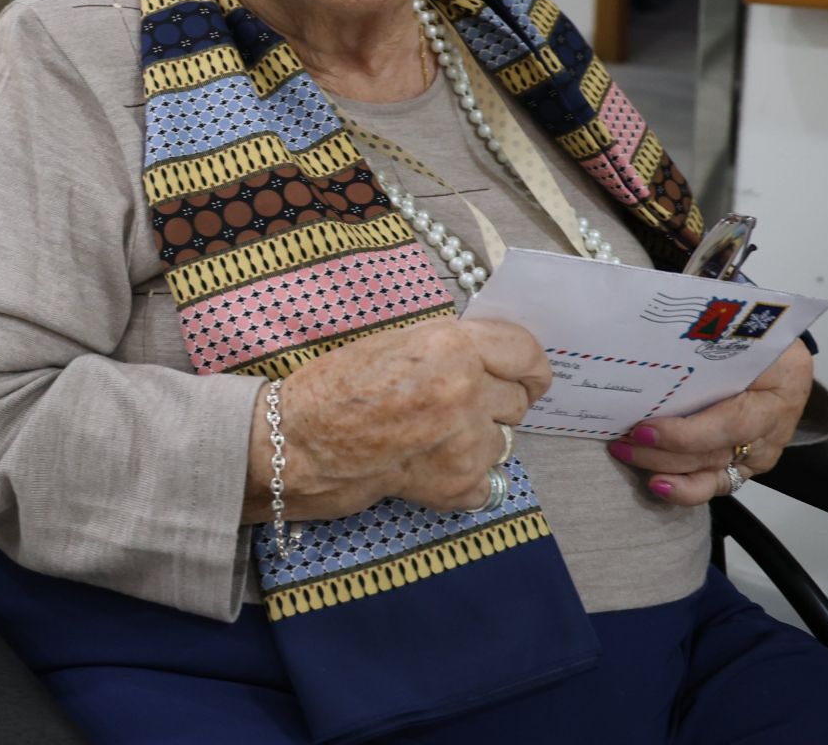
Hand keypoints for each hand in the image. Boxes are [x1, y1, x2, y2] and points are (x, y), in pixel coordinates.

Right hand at [248, 318, 551, 523]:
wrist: (297, 443)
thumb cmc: (333, 388)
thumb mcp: (395, 343)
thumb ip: (448, 347)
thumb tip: (490, 359)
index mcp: (450, 345)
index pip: (526, 352)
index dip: (530, 368)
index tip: (528, 378)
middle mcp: (465, 389)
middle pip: (517, 402)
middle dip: (493, 405)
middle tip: (453, 409)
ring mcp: (464, 441)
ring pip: (501, 444)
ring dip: (475, 442)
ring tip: (428, 439)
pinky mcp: (456, 484)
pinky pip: (485, 482)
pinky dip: (462, 480)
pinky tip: (425, 467)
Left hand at [606, 338, 813, 504]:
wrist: (769, 345)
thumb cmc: (746, 333)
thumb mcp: (735, 328)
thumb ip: (705, 339)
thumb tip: (650, 340)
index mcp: (782, 380)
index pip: (732, 419)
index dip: (686, 432)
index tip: (644, 428)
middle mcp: (776, 420)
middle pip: (718, 448)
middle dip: (665, 450)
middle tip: (623, 442)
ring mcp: (763, 446)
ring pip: (714, 471)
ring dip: (666, 467)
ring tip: (628, 456)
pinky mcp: (748, 462)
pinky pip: (718, 483)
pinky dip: (687, 488)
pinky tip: (658, 485)